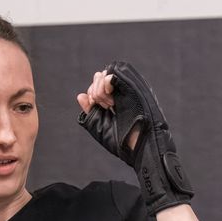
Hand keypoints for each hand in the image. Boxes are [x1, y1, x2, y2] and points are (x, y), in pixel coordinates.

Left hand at [76, 60, 194, 212]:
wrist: (141, 148)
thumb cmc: (123, 143)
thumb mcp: (100, 129)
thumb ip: (89, 112)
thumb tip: (80, 96)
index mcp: (114, 103)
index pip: (97, 87)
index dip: (93, 94)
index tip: (99, 109)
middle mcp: (121, 94)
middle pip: (101, 77)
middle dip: (96, 89)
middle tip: (104, 105)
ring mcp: (128, 90)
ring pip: (107, 73)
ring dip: (101, 85)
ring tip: (107, 101)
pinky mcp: (135, 88)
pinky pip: (118, 73)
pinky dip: (108, 80)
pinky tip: (109, 93)